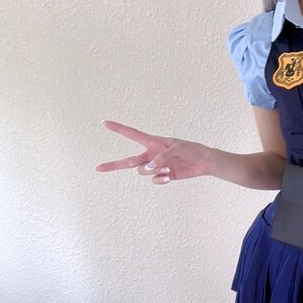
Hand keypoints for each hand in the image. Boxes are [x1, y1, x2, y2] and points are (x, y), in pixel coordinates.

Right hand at [95, 119, 213, 183]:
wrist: (203, 162)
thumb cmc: (191, 149)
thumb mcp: (177, 148)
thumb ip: (162, 157)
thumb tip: (148, 168)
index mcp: (153, 142)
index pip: (132, 134)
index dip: (119, 128)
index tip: (105, 122)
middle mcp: (151, 154)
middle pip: (128, 161)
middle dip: (113, 165)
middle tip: (98, 167)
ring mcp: (156, 166)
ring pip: (143, 172)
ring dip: (154, 171)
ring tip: (168, 167)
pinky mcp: (163, 175)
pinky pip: (155, 180)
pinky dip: (161, 179)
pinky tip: (170, 175)